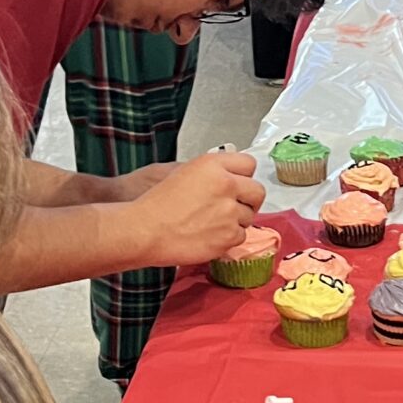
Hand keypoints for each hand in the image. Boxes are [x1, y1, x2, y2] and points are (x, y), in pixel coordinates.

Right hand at [122, 151, 264, 268]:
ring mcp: (230, 211)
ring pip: (249, 216)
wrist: (144, 231)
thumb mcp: (182, 172)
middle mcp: (226, 184)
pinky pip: (240, 236)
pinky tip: (208, 235)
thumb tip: (229, 176)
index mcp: (212, 165)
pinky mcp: (229, 235)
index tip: (237, 184)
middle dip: (248, 199)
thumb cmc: (156, 203)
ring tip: (211, 222)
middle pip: (257, 191)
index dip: (243, 176)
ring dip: (236, 220)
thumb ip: (211, 171)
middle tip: (233, 206)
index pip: (249, 164)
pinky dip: (228, 238)